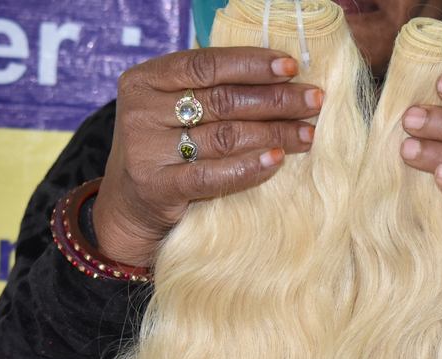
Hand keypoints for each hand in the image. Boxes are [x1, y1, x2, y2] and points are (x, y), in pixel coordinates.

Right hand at [92, 47, 324, 266]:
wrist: (127, 210)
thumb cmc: (164, 154)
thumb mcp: (174, 114)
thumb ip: (210, 94)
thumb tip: (281, 80)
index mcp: (145, 80)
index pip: (206, 64)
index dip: (252, 64)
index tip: (291, 67)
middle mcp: (142, 110)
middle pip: (223, 100)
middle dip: (276, 99)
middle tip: (314, 102)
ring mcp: (146, 150)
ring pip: (225, 136)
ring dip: (274, 133)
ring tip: (307, 134)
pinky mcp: (157, 187)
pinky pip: (212, 175)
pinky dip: (249, 167)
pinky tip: (277, 159)